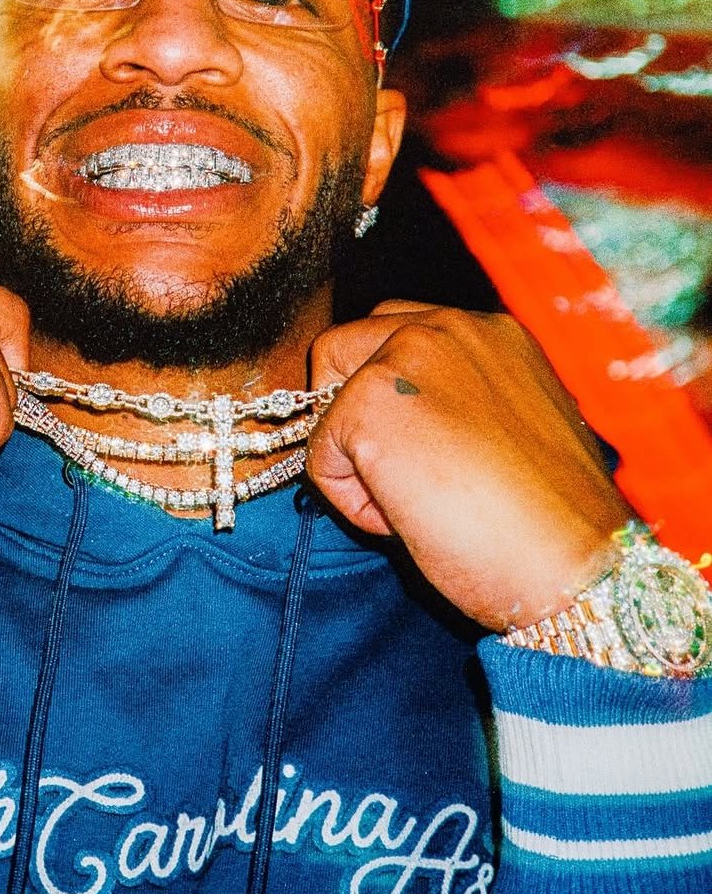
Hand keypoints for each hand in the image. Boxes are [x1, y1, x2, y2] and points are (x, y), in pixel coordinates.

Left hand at [306, 301, 631, 630]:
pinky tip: (409, 522)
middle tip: (397, 475)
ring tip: (417, 504)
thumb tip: (404, 425)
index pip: (397, 332)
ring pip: (326, 403)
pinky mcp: (370, 406)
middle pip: (343, 346)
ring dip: (354, 461)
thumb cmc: (552, 522)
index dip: (387, 392)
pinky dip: (351, 504)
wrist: (573, 566)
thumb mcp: (513, 432)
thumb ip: (459, 404)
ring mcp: (405, 360)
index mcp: (491, 332)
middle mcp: (448, 327)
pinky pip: (320, 460)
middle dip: (349, 410)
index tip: (413, 448)